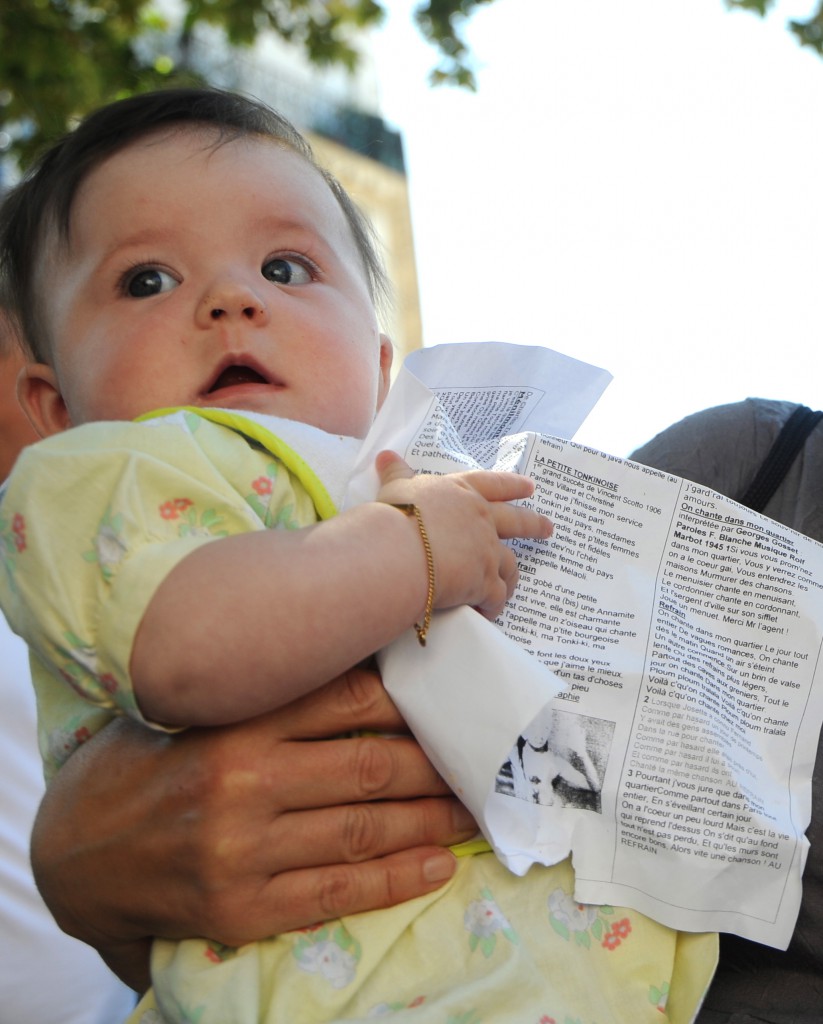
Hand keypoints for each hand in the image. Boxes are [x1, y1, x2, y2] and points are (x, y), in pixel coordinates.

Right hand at [31, 665, 475, 992]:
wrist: (75, 850)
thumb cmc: (146, 763)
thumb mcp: (199, 710)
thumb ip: (269, 695)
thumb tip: (365, 680)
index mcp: (236, 721)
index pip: (346, 699)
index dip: (409, 702)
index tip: (449, 703)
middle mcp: (243, 780)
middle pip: (369, 766)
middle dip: (436, 764)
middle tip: (484, 761)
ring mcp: (242, 849)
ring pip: (362, 829)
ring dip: (430, 820)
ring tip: (474, 810)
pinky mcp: (239, 908)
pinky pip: (335, 891)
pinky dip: (395, 879)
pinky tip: (437, 865)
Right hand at [376, 451, 551, 618]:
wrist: (400, 549)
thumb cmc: (396, 515)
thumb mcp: (395, 488)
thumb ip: (396, 472)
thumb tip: (385, 455)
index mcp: (462, 494)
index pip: (493, 485)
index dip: (512, 485)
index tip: (530, 487)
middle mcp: (480, 520)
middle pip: (516, 521)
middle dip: (533, 525)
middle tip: (548, 529)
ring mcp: (486, 552)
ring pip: (509, 564)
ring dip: (510, 576)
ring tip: (511, 585)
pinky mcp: (484, 582)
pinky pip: (495, 597)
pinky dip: (493, 605)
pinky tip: (489, 612)